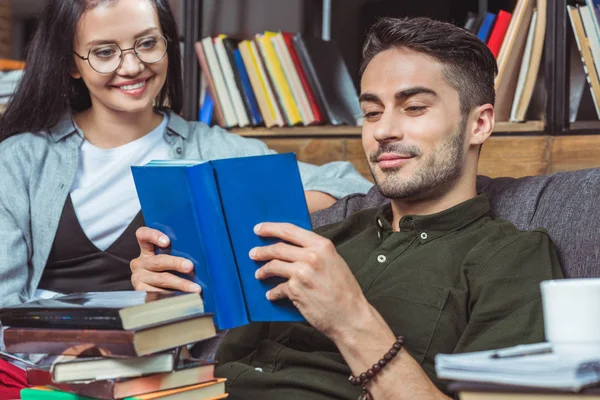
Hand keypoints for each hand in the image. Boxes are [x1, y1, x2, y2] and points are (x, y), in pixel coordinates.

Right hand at [130, 227, 200, 292]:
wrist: (153, 295)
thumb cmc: (168, 271)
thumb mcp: (169, 259)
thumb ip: (177, 253)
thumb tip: (201, 255)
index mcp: (146, 250)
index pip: (143, 235)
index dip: (153, 236)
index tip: (167, 242)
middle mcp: (140, 263)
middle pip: (158, 260)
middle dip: (176, 263)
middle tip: (190, 267)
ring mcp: (138, 278)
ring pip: (161, 279)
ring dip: (180, 283)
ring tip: (195, 288)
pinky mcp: (141, 292)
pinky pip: (158, 294)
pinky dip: (174, 296)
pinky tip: (184, 297)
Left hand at [250, 222, 369, 338]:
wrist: (351, 316)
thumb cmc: (345, 291)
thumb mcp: (334, 262)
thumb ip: (316, 252)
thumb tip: (294, 249)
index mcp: (322, 245)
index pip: (290, 230)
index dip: (271, 228)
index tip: (259, 228)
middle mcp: (311, 256)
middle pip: (278, 248)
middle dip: (262, 250)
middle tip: (253, 253)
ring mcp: (302, 272)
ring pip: (273, 265)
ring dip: (263, 270)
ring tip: (259, 274)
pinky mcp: (295, 290)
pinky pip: (277, 288)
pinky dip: (273, 292)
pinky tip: (271, 295)